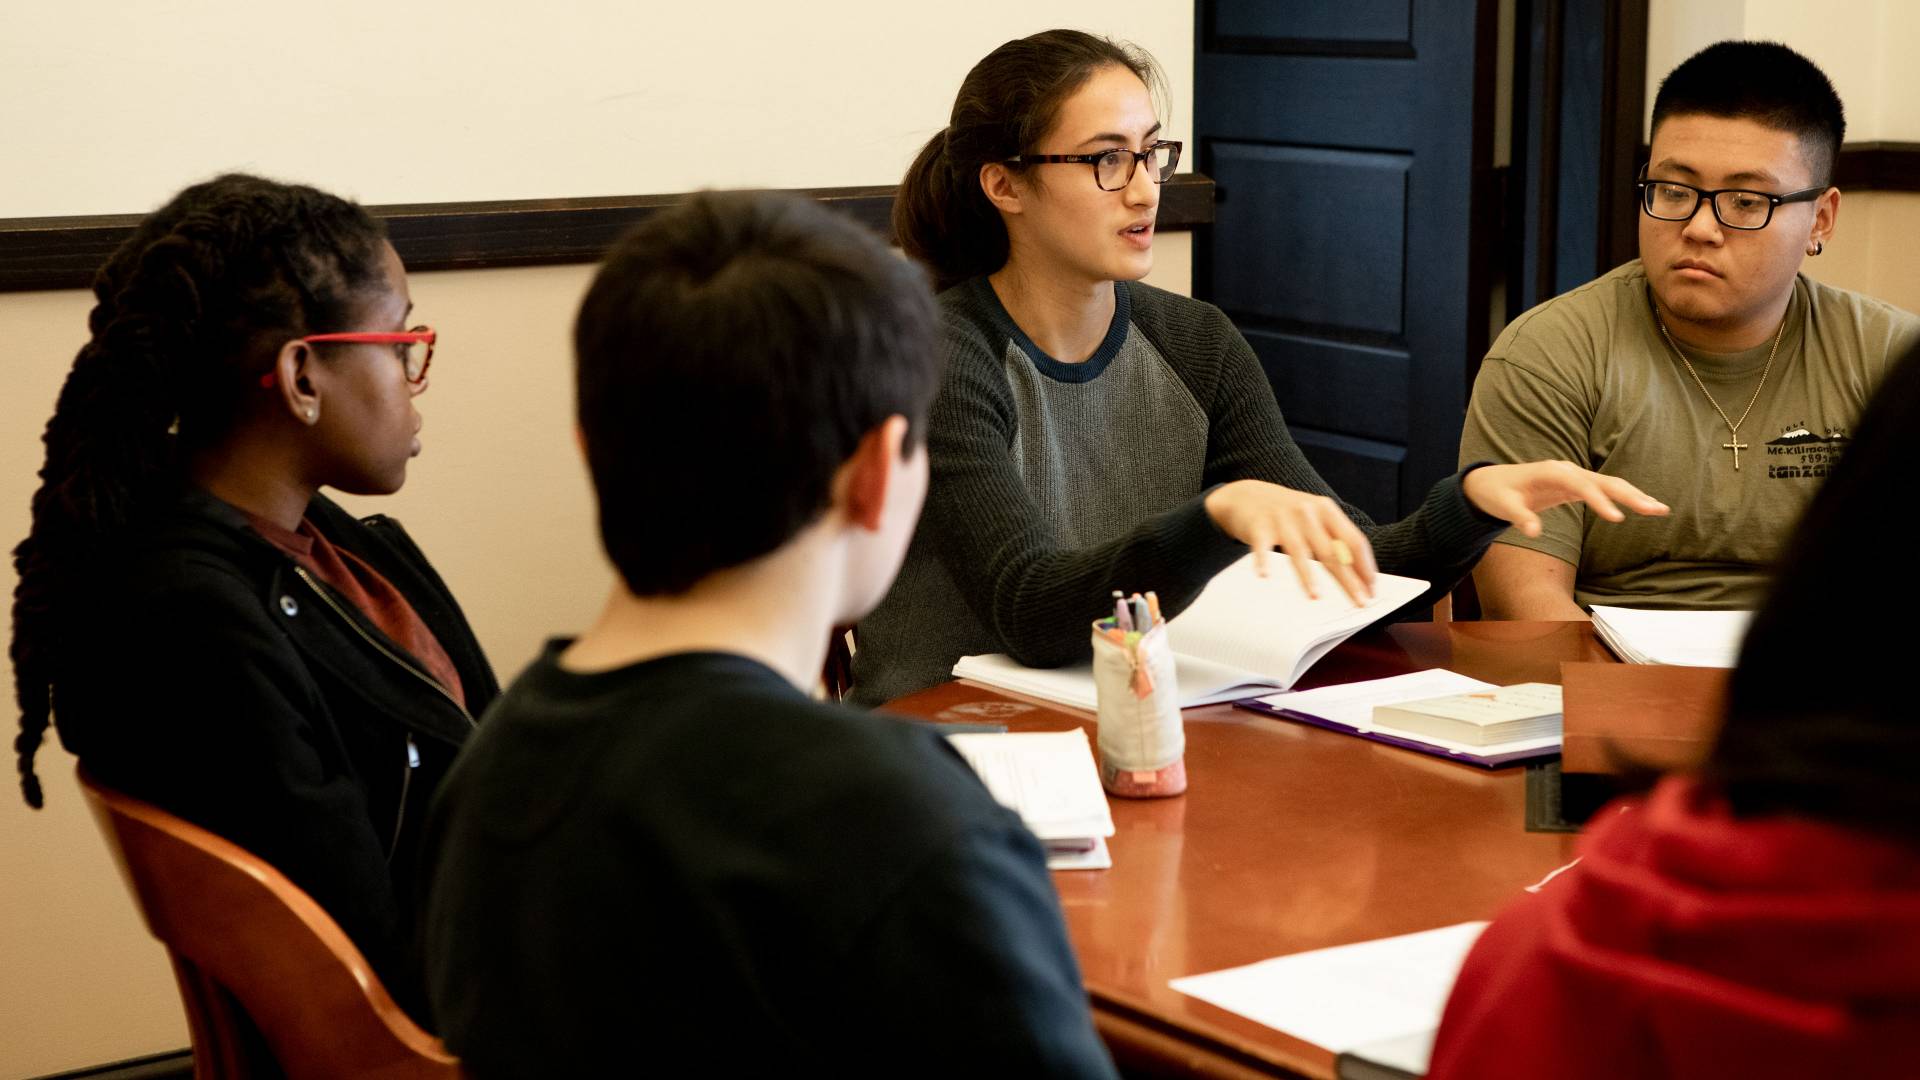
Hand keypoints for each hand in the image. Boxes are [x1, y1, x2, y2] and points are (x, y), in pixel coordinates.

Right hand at [1203, 480, 1377, 603]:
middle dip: (1348, 579)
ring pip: (1300, 552)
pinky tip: (1265, 576)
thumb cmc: (1287, 513)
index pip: (1353, 540)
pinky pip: (1263, 548)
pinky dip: (1264, 562)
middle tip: (1359, 602)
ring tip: (1316, 597)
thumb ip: (1334, 538)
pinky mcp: (1259, 526)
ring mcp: (1282, 519)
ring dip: (1308, 576)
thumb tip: (1358, 575)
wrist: (1247, 496)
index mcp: (1327, 510)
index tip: (1371, 590)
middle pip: (1331, 551)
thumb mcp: (1315, 516)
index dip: (1365, 567)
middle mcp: (1307, 512)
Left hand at [1461, 461, 1667, 537]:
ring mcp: (1574, 477)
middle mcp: (1568, 470)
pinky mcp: (1577, 486)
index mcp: (1552, 472)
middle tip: (1656, 510)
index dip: (1599, 501)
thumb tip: (1533, 532)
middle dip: (1630, 496)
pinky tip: (1644, 507)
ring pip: (1610, 485)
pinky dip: (1624, 498)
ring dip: (1635, 496)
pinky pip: (1605, 491)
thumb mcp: (1502, 505)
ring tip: (1661, 510)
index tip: (1617, 519)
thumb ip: (1518, 517)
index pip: (1581, 486)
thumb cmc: (1496, 492)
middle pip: (1604, 482)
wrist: (1490, 482)